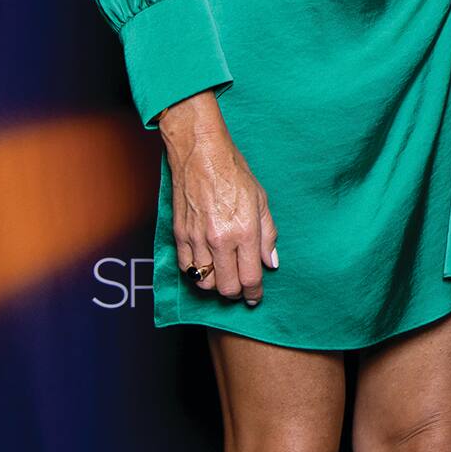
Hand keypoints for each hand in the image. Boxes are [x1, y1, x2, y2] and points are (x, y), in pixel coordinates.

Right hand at [158, 91, 278, 306]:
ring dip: (215, 285)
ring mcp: (196, 239)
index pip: (250, 278)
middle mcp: (219, 240)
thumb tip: (271, 263)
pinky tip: (207, 265)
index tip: (255, 297)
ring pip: (203, 283)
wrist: (201, 154)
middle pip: (226, 287)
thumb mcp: (262, 201)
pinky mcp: (179, 235)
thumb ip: (268, 235)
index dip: (254, 293)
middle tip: (242, 288)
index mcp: (244, 231)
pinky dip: (196, 273)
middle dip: (236, 293)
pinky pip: (186, 268)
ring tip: (224, 276)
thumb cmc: (234, 173)